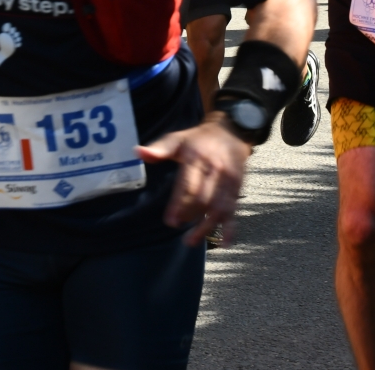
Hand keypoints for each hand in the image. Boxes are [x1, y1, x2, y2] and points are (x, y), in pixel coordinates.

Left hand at [138, 120, 252, 244]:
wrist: (231, 132)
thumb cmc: (198, 139)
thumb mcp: (177, 139)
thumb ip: (159, 149)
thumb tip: (137, 152)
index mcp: (196, 159)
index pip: (188, 185)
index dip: (179, 205)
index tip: (170, 221)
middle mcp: (214, 171)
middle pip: (203, 199)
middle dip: (190, 215)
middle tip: (177, 227)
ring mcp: (228, 181)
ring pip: (218, 208)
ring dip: (206, 227)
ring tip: (191, 241)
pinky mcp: (236, 189)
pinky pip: (233, 210)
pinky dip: (230, 228)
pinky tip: (224, 243)